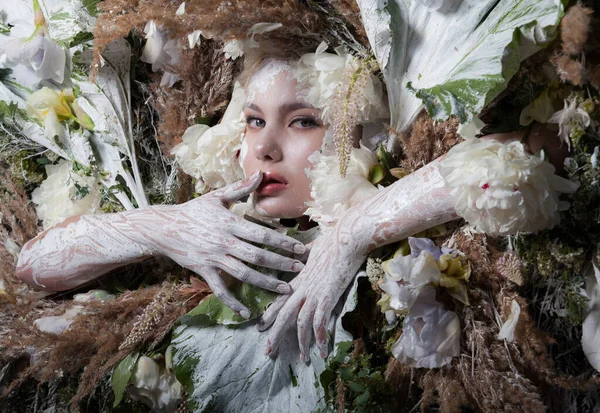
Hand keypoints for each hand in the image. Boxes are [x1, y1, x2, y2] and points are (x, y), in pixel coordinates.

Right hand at [143, 171, 306, 317]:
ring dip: (266, 283)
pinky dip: (233, 302)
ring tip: (285, 288)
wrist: (164, 227)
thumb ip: (240, 188)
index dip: (283, 242)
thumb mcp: (217, 197)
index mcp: (230, 224)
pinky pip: (220, 290)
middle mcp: (224, 242)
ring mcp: (214, 258)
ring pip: (244, 274)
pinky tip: (246, 312)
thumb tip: (260, 174)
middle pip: (258, 256)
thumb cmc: (194, 210)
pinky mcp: (204, 271)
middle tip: (299, 268)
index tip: (299, 248)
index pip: (263, 234)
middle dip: (281, 263)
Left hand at [257, 220, 367, 360]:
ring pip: (300, 323)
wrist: (347, 237)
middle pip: (284, 314)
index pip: (280, 299)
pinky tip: (323, 352)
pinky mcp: (328, 297)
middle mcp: (303, 287)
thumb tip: (307, 248)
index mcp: (299, 277)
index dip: (269, 314)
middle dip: (275, 334)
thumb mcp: (316, 247)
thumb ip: (309, 253)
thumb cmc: (334, 239)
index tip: (260, 326)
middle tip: (268, 351)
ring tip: (303, 359)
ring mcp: (315, 293)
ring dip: (301, 343)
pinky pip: (321, 323)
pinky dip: (321, 339)